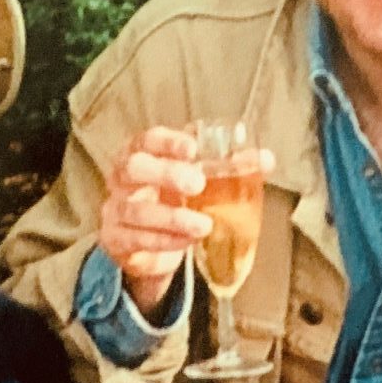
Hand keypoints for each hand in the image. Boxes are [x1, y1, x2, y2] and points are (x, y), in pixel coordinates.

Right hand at [95, 126, 273, 317]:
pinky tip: (187, 241)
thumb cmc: (175, 198)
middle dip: (165, 173)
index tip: (192, 148)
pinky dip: (164, 241)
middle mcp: (123, 178)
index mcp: (142, 154)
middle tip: (197, 184)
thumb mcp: (198, 179)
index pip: (146, 139)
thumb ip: (228, 167)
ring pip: (133, 210)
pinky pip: (135, 240)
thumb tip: (266, 159)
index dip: (167, 142)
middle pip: (132, 167)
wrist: (152, 243)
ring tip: (203, 225)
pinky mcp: (116, 239)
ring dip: (171, 217)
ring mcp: (115, 209)